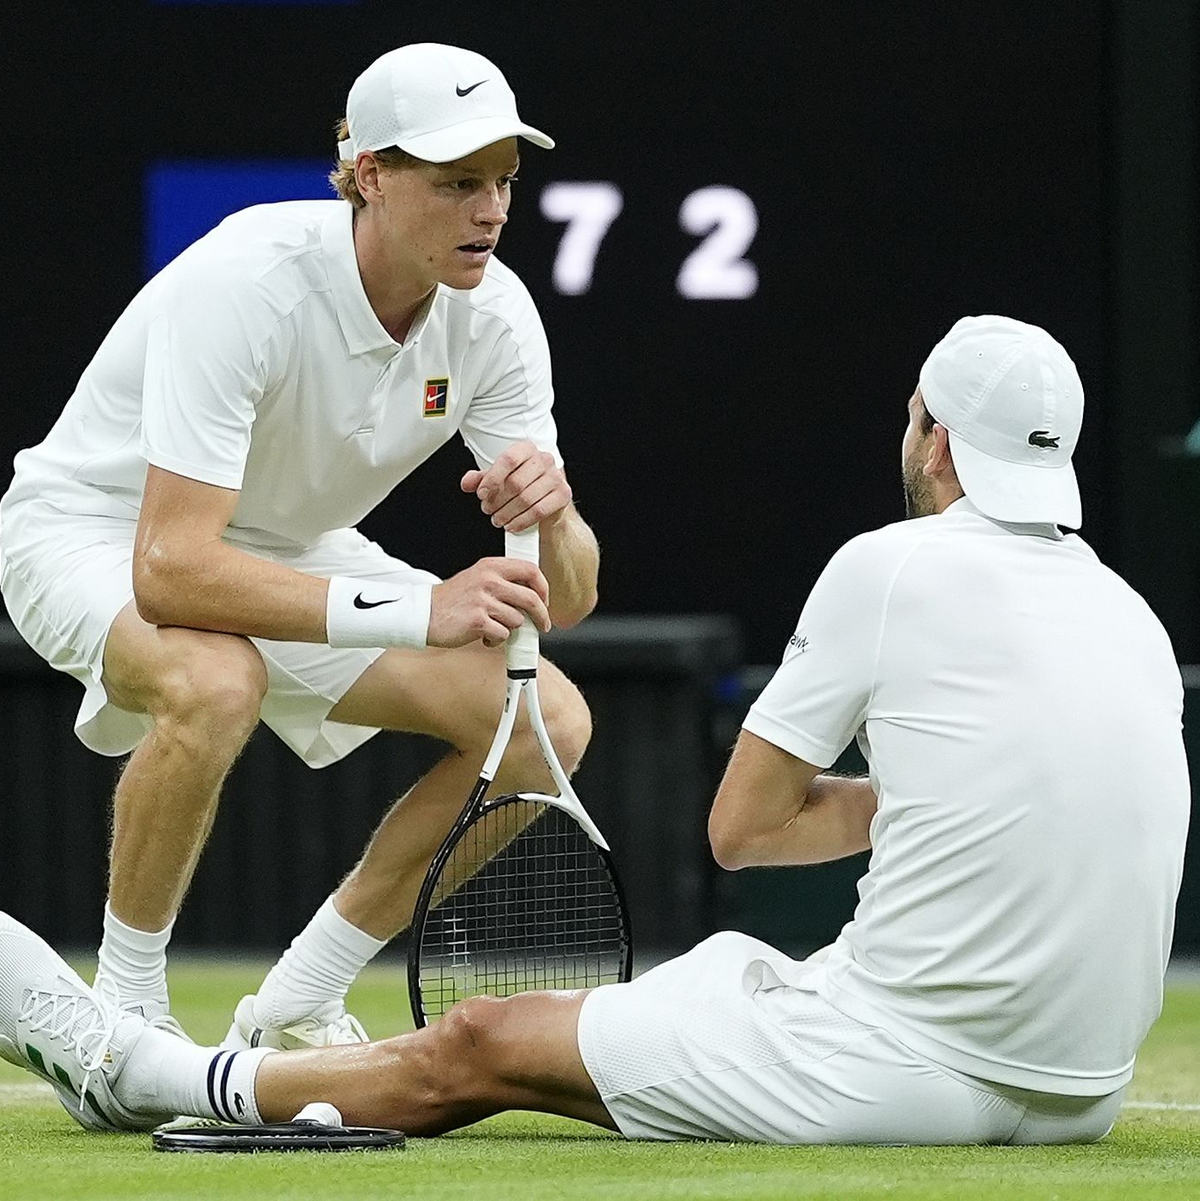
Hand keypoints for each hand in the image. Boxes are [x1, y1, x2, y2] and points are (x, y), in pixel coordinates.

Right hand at [427, 558, 551, 648]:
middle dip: (541, 616)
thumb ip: (502, 581)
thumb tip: (533, 594)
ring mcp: (482, 601)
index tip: (544, 600)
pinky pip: (503, 634)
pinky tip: (485, 636)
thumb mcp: (477, 578)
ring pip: (517, 620)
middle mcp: (488, 580)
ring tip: (494, 627)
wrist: (424, 613)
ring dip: (510, 628)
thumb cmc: (453, 599)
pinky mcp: (477, 621)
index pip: (530, 570)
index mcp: (491, 566)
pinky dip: (497, 640)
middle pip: (531, 598)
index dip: (544, 587)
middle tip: (542, 625)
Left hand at [461, 441, 571, 532]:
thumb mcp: (499, 478)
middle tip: (488, 510)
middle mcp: (544, 459)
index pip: (508, 460)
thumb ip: (481, 479)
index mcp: (526, 449)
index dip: (492, 479)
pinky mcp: (563, 494)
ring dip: (507, 513)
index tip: (481, 494)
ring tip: (498, 519)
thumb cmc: (523, 483)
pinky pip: (539, 511)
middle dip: (497, 501)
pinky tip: (512, 525)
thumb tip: (467, 483)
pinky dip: (521, 521)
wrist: (548, 496)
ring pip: (526, 499)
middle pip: (516, 483)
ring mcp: (556, 477)